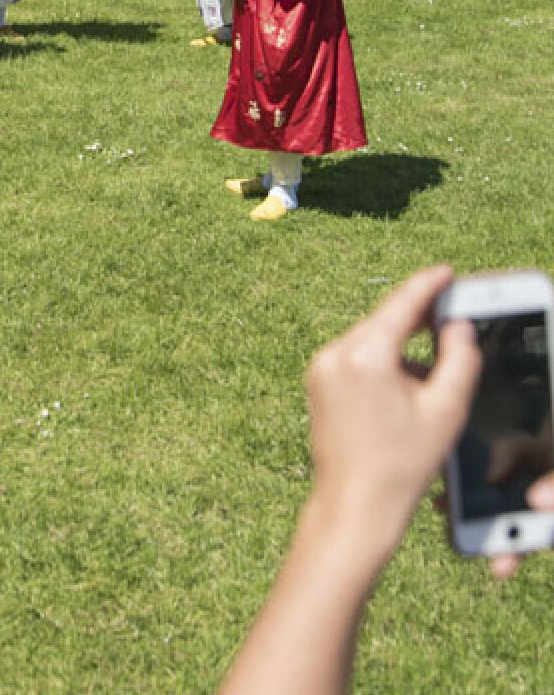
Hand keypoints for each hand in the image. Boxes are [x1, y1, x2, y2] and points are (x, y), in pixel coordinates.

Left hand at [305, 266, 479, 565]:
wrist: (355, 503)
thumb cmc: (404, 463)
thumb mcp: (446, 409)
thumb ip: (459, 359)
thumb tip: (457, 325)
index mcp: (366, 356)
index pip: (401, 305)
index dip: (427, 285)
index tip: (446, 272)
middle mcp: (335, 353)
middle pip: (383, 323)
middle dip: (415, 323)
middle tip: (448, 322)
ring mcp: (319, 367)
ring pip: (369, 340)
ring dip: (397, 348)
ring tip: (425, 383)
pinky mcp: (315, 380)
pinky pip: (353, 357)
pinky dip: (378, 363)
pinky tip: (399, 393)